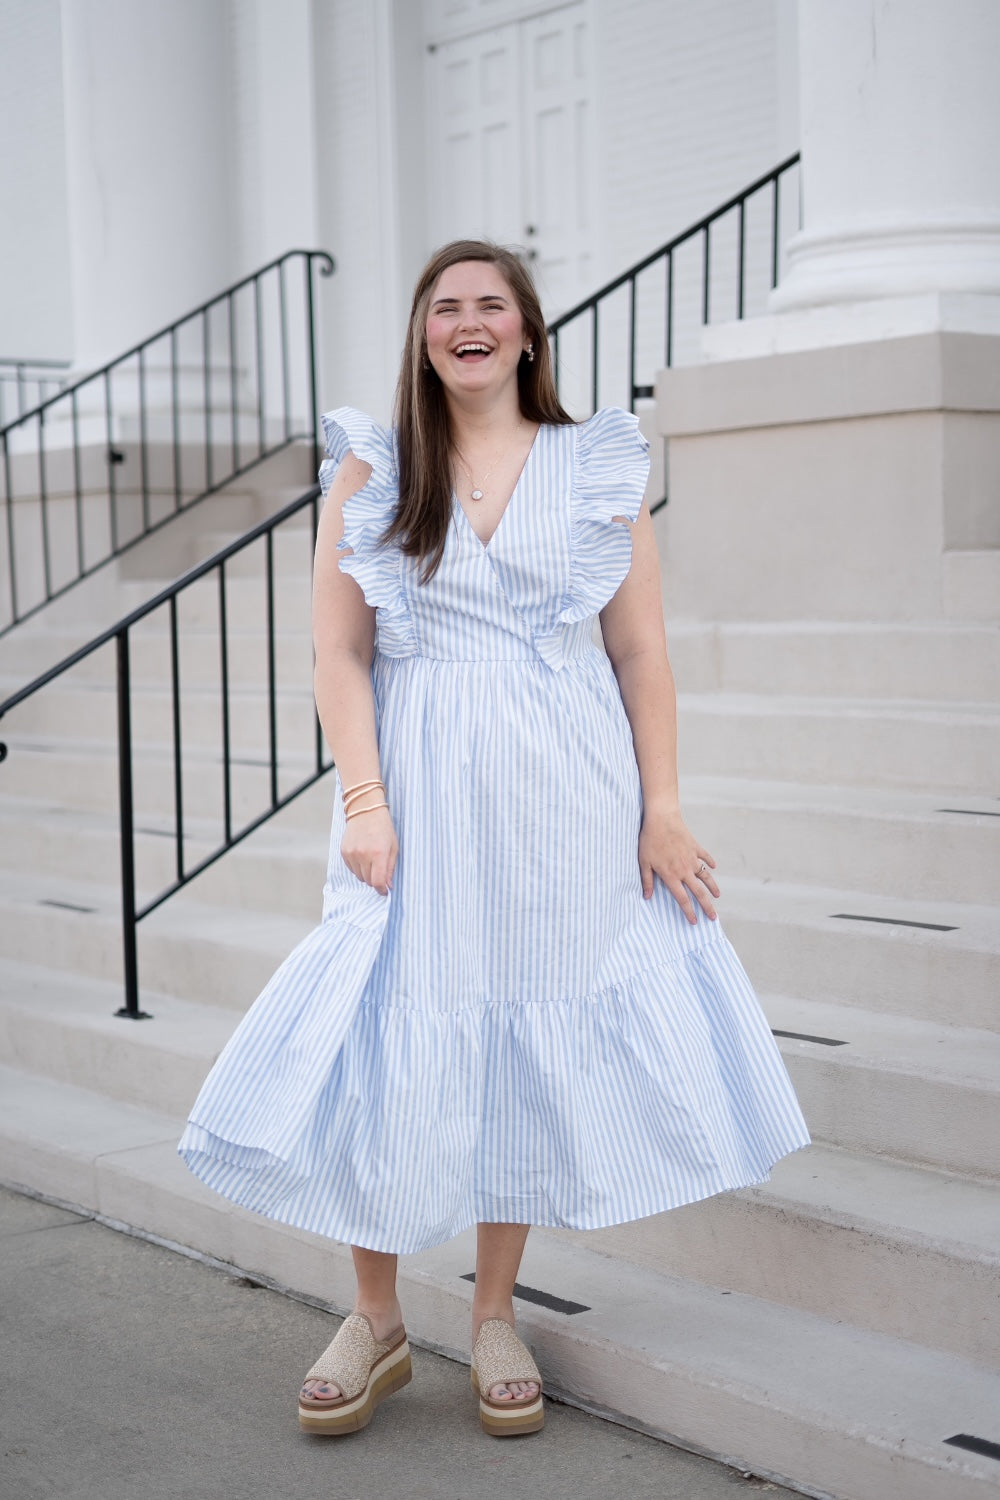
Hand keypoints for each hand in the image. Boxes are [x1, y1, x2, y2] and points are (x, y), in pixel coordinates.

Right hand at [341, 806, 397, 895]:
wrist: (365, 810)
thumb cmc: (383, 828)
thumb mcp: (394, 847)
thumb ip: (391, 868)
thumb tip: (388, 886)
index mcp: (378, 853)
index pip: (378, 882)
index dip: (382, 890)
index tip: (385, 891)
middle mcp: (363, 855)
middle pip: (368, 881)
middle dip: (375, 880)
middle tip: (380, 870)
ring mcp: (352, 853)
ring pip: (359, 876)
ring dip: (366, 874)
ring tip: (371, 860)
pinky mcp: (344, 852)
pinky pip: (351, 869)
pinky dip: (358, 867)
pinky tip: (363, 856)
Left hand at [638, 807, 718, 923]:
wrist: (662, 820)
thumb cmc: (649, 841)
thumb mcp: (644, 863)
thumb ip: (646, 881)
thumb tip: (647, 897)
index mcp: (671, 876)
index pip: (683, 899)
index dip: (689, 912)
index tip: (695, 921)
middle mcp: (685, 870)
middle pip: (699, 893)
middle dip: (707, 907)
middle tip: (713, 917)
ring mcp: (692, 858)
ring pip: (706, 876)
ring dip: (712, 887)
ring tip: (717, 896)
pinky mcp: (695, 847)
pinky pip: (705, 857)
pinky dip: (710, 862)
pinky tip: (714, 867)